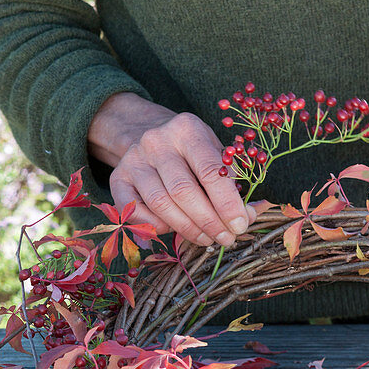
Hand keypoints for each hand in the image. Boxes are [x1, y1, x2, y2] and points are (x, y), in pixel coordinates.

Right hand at [88, 93, 255, 246]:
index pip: (210, 171)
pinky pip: (134, 212)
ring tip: (207, 239)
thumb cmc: (191, 150)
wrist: (147, 133)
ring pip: (161, 204)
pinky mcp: (117, 177)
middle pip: (183, 191)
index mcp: (187, 129)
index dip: (227, 204)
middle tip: (226, 239)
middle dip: (209, 222)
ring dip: (187, 229)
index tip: (240, 225)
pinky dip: (156, 227)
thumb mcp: (215, 153)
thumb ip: (233, 182)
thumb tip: (251, 215)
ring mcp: (133, 159)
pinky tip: (174, 231)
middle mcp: (156, 141)